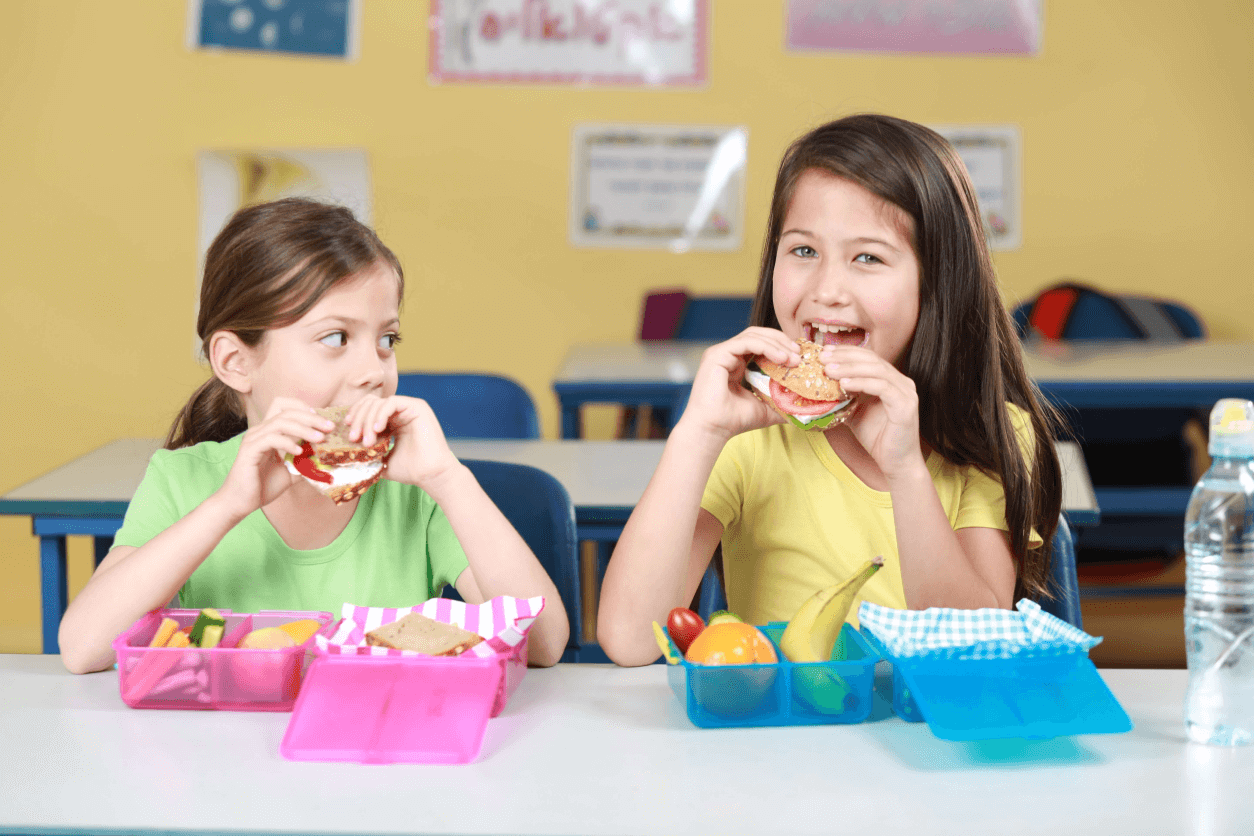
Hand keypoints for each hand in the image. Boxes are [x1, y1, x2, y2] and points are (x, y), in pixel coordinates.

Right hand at [217, 397, 335, 517]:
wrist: (240, 503)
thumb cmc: (263, 487)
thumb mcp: (291, 472)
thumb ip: (305, 462)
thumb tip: (326, 459)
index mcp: (269, 432)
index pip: (284, 408)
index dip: (304, 409)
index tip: (323, 420)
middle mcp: (260, 431)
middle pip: (287, 412)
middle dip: (311, 418)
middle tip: (329, 427)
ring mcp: (253, 439)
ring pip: (280, 423)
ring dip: (303, 429)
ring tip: (320, 438)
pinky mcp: (249, 450)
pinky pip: (271, 439)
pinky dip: (287, 442)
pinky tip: (299, 451)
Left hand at [344, 395, 459, 488]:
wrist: (431, 475)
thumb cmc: (411, 470)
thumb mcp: (382, 460)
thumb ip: (368, 453)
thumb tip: (346, 455)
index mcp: (394, 421)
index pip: (369, 409)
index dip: (356, 416)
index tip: (347, 432)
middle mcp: (402, 411)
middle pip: (371, 403)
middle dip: (358, 419)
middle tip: (353, 438)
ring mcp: (410, 407)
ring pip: (379, 403)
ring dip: (368, 420)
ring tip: (367, 441)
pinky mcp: (417, 407)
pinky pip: (391, 402)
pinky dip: (380, 414)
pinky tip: (377, 430)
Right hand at [678, 327, 800, 439]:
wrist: (713, 431)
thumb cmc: (733, 421)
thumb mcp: (765, 408)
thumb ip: (782, 403)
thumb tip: (806, 407)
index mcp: (735, 363)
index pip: (760, 344)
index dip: (780, 345)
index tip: (799, 356)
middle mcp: (726, 355)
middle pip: (757, 335)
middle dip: (781, 341)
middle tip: (799, 353)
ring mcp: (720, 353)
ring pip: (753, 336)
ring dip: (777, 344)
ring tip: (793, 357)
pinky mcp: (716, 355)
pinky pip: (746, 343)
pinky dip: (766, 347)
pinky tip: (781, 358)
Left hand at [819, 345, 924, 479]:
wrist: (895, 463)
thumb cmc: (877, 437)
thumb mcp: (854, 412)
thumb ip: (843, 397)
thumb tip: (818, 387)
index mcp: (890, 380)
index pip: (867, 357)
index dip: (845, 352)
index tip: (823, 352)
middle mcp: (901, 381)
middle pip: (871, 359)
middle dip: (844, 356)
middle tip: (823, 358)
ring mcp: (906, 392)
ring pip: (876, 370)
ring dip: (849, 367)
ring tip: (828, 370)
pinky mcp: (905, 405)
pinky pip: (881, 387)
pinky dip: (861, 382)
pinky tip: (844, 384)